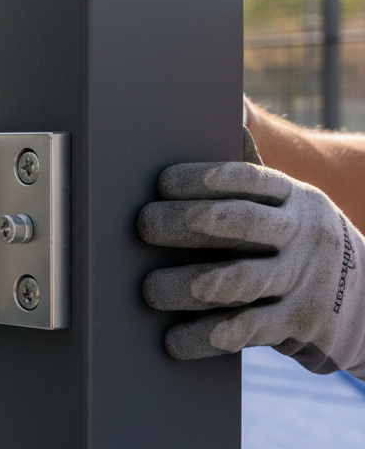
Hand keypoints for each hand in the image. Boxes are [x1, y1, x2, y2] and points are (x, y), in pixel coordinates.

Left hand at [138, 160, 364, 376]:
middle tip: (144, 227)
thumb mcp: (290, 207)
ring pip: (240, 280)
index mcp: (293, 197)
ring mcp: (304, 280)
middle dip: (187, 223)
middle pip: (240, 223)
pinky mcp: (299, 325)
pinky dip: (206, 336)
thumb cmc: (300, 245)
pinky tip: (173, 340)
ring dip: (189, 285)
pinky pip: (247, 330)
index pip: (248, 178)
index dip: (204, 178)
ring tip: (150, 289)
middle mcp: (301, 233)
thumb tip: (227, 108)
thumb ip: (250, 178)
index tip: (162, 183)